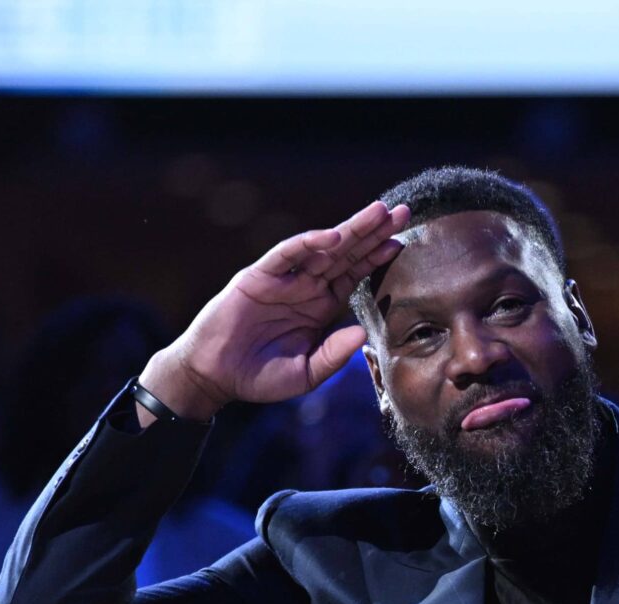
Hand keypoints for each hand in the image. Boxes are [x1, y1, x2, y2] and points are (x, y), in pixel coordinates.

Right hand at [140, 200, 412, 417]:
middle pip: (346, 254)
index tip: (402, 242)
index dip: (377, 258)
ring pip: (322, 248)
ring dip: (350, 229)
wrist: (215, 376)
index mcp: (320, 307)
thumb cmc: (259, 377)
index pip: (354, 275)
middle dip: (374, 233)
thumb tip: (363, 334)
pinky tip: (332, 236)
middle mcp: (305, 287)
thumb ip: (333, 355)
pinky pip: (286, 255)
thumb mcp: (306, 373)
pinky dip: (308, 243)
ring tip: (378, 212)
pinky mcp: (258, 278)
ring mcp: (283, 280)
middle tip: (403, 211)